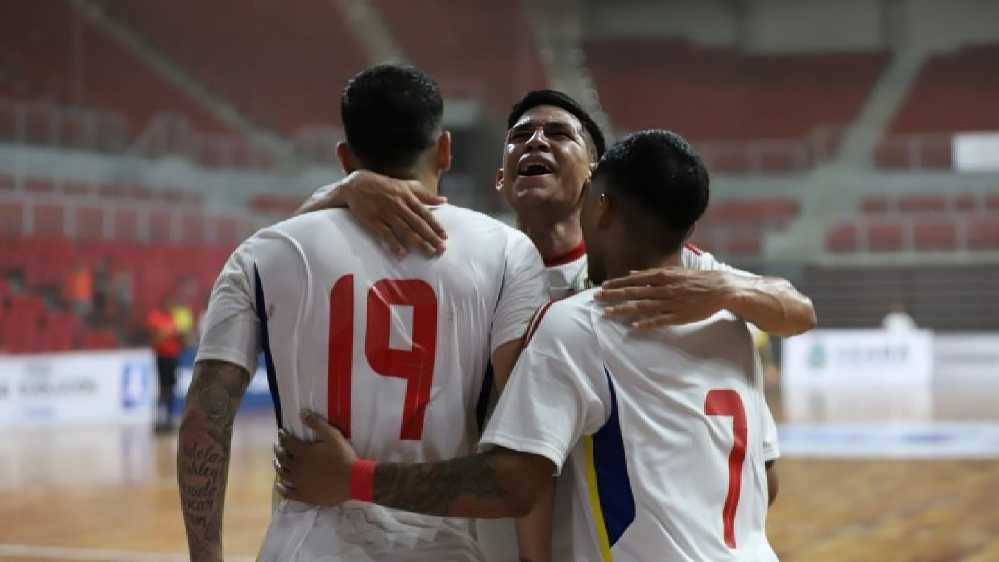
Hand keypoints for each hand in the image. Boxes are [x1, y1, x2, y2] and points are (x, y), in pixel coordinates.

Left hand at [273, 410, 357, 505]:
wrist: (353, 480)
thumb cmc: (343, 457)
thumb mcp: (333, 436)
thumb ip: (317, 424)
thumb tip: (302, 413)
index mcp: (303, 452)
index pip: (288, 442)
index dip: (283, 436)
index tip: (281, 433)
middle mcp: (297, 467)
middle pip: (282, 458)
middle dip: (278, 450)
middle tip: (276, 446)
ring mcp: (299, 482)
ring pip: (283, 474)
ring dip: (278, 466)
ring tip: (276, 462)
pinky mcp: (304, 495)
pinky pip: (289, 493)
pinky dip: (282, 489)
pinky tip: (279, 486)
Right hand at [334, 170, 448, 256]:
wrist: (356, 184)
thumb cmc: (384, 185)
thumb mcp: (405, 185)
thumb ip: (424, 194)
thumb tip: (443, 200)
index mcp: (407, 196)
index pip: (425, 213)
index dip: (435, 225)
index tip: (445, 237)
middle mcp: (399, 205)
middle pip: (418, 223)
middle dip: (431, 237)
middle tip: (441, 249)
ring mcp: (386, 213)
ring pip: (405, 230)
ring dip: (418, 242)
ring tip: (428, 252)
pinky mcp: (373, 220)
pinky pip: (385, 234)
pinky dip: (394, 244)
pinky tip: (402, 254)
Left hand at [594, 267, 736, 328]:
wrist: (720, 289)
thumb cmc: (696, 280)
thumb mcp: (674, 272)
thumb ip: (652, 274)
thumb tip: (632, 274)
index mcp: (663, 276)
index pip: (635, 280)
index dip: (618, 283)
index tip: (603, 285)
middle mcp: (664, 289)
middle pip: (634, 293)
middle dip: (614, 295)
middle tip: (597, 298)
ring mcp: (670, 303)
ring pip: (643, 307)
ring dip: (623, 310)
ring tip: (608, 313)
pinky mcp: (678, 316)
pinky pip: (660, 320)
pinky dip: (647, 323)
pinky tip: (634, 326)